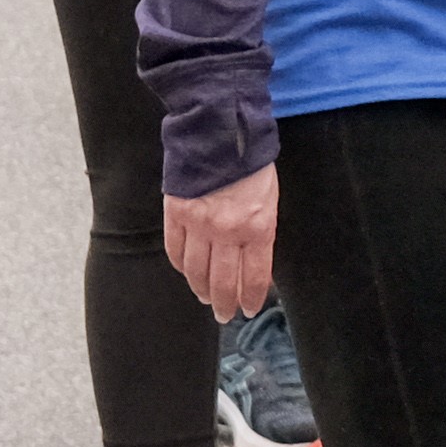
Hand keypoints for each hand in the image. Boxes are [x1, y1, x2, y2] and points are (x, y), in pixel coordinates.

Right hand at [166, 166, 278, 321]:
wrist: (222, 132)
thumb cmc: (253, 165)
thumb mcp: (270, 201)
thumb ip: (261, 234)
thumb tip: (253, 266)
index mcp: (258, 228)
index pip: (254, 277)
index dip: (250, 299)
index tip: (248, 309)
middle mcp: (227, 231)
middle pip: (223, 281)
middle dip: (225, 303)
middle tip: (225, 315)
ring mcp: (198, 224)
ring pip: (196, 271)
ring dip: (201, 289)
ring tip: (206, 298)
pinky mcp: (176, 213)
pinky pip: (175, 250)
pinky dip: (181, 265)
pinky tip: (187, 272)